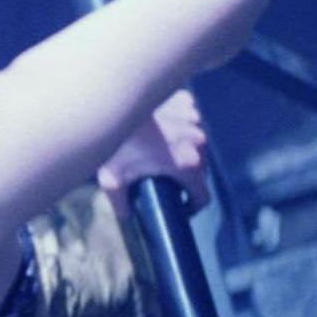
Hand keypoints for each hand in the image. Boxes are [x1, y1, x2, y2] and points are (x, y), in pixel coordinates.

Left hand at [97, 89, 210, 220]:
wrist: (113, 103)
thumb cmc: (115, 143)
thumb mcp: (113, 180)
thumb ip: (121, 205)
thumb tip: (126, 215)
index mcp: (189, 163)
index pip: (203, 196)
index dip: (191, 206)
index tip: (179, 206)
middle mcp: (198, 141)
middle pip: (200, 169)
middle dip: (185, 176)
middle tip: (163, 176)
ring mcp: (194, 119)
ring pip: (195, 142)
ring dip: (184, 149)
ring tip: (161, 150)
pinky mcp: (186, 101)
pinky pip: (188, 118)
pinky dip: (179, 124)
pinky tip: (161, 126)